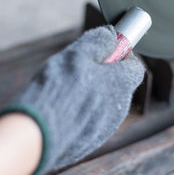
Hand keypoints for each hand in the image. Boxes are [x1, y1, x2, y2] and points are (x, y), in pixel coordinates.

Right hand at [0, 26, 144, 174]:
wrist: (38, 134)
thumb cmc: (58, 90)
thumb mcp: (77, 55)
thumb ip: (98, 41)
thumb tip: (110, 35)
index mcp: (121, 84)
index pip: (135, 67)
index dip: (122, 56)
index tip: (106, 51)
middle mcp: (120, 107)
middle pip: (120, 85)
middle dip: (104, 74)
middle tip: (79, 69)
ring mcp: (106, 127)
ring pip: (105, 103)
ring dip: (93, 93)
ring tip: (66, 90)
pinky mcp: (91, 140)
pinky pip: (93, 120)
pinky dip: (83, 112)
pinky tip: (63, 108)